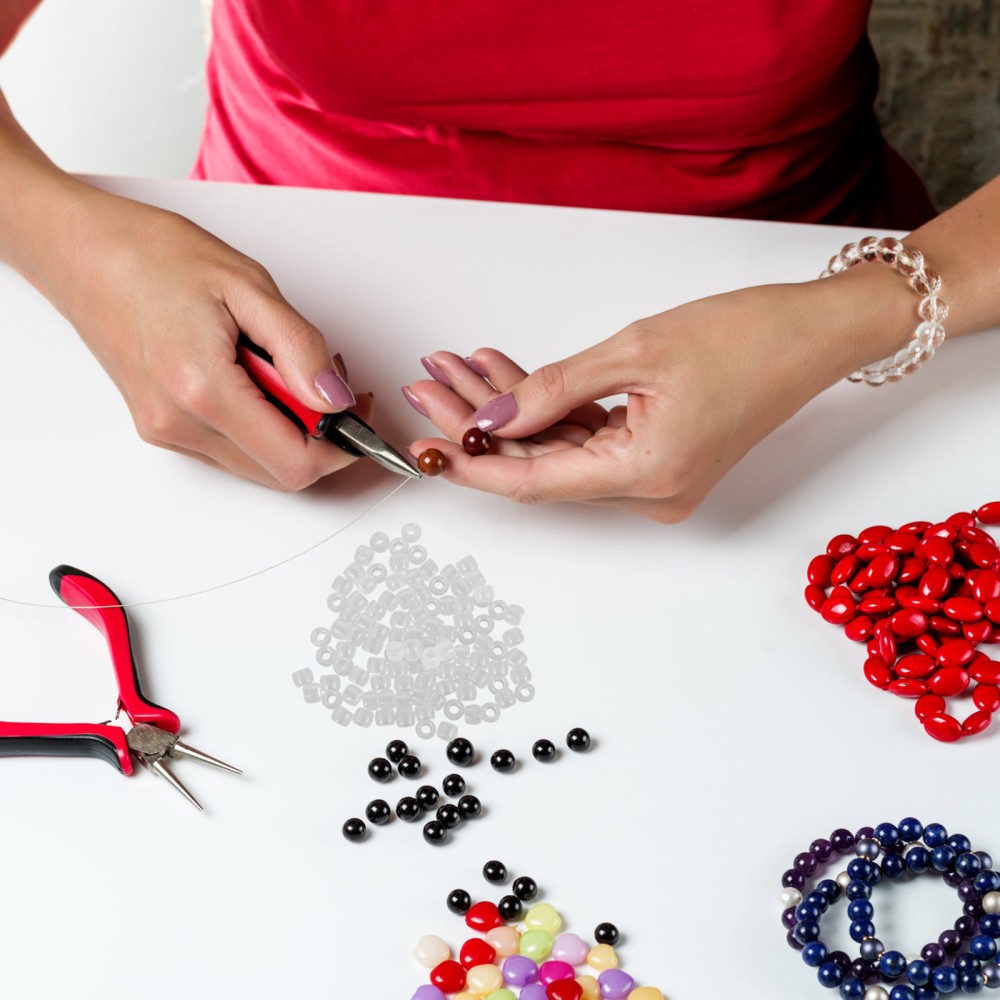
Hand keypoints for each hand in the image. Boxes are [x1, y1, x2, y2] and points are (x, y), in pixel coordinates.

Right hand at [43, 185, 369, 489]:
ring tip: (286, 370)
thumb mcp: (247, 286)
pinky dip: (260, 425)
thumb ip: (300, 349)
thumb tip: (338, 399)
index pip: (296, 462)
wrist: (79, 250)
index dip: (342, 446)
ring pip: (257, 464)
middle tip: (330, 383)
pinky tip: (257, 380)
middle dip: (321, 438)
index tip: (359, 412)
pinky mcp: (160, 427)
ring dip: (290, 431)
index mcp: (203, 391)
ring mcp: (166, 431)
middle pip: (280, 473)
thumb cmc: (153, 256)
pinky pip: (230, 449)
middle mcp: (179, 425)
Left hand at [404, 281, 900, 520]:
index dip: (473, 462)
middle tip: (432, 383)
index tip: (426, 442)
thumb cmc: (746, 336)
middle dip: (480, 424)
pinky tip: (506, 373)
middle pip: (539, 466)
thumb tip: (492, 415)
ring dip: (509, 411)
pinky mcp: (656, 457)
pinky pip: (586, 439)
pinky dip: (547, 409)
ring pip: (557, 451)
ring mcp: (652, 478)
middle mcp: (648, 492)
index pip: (533, 482)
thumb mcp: (634, 351)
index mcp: (646, 475)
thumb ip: (553, 387)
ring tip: (458, 367)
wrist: (812, 333)